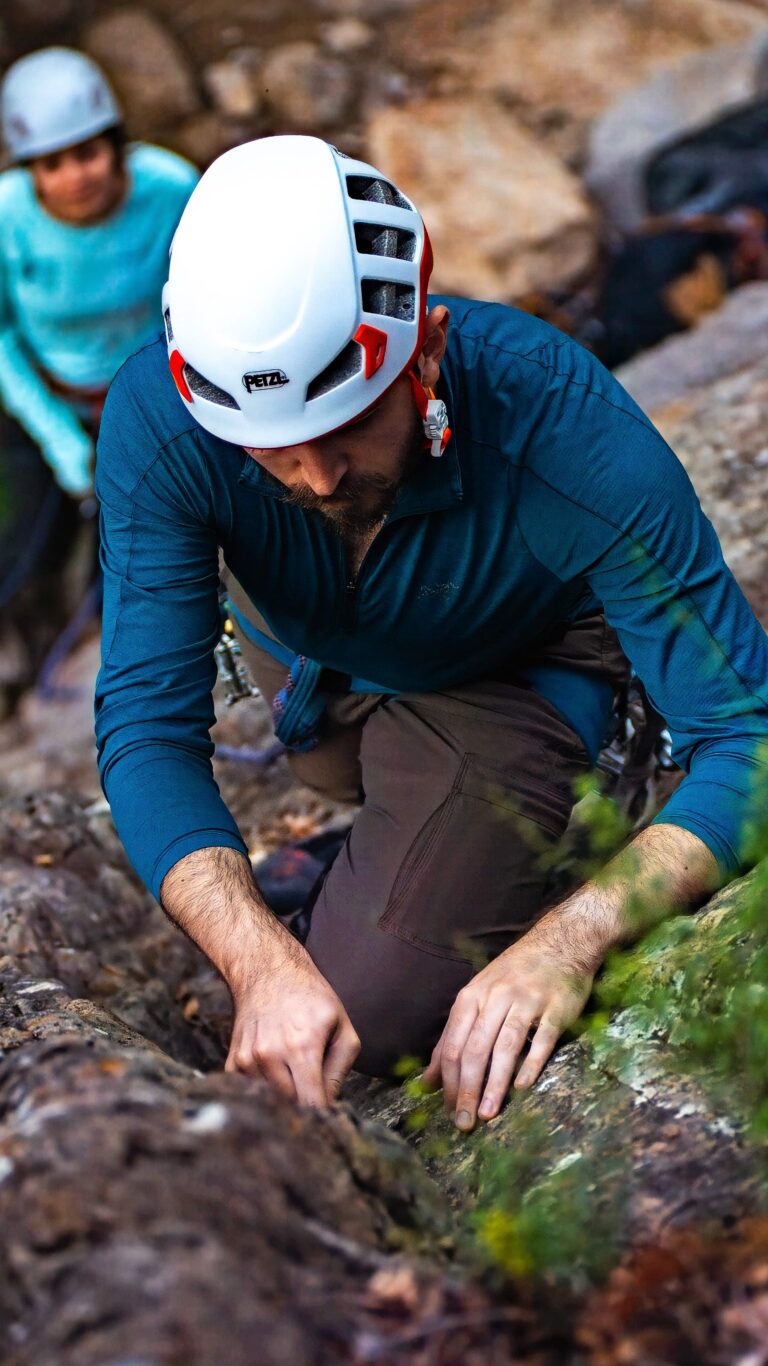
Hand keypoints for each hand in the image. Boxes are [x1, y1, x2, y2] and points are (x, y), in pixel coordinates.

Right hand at [225, 936, 359, 1105]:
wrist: (267, 972)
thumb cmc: (311, 999)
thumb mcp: (341, 1026)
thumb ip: (340, 1069)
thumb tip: (329, 1105)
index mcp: (301, 1047)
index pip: (312, 1104)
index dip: (324, 1117)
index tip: (329, 1119)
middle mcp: (270, 1056)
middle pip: (292, 1107)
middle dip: (306, 1104)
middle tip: (315, 1088)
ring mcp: (247, 1060)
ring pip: (272, 1102)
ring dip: (286, 1095)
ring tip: (295, 1069)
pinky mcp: (233, 1063)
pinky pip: (254, 1092)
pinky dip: (267, 1087)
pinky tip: (276, 1065)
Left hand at [422, 930, 593, 1130]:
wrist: (559, 943)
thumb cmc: (512, 975)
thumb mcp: (477, 998)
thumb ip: (452, 1039)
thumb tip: (427, 1081)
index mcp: (472, 997)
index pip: (452, 1045)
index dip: (447, 1081)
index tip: (446, 1111)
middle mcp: (496, 998)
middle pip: (475, 1049)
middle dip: (466, 1089)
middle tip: (463, 1123)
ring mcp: (527, 1002)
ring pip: (504, 1047)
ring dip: (494, 1084)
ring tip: (486, 1113)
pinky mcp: (556, 1009)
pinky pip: (542, 1040)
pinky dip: (530, 1064)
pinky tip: (522, 1087)